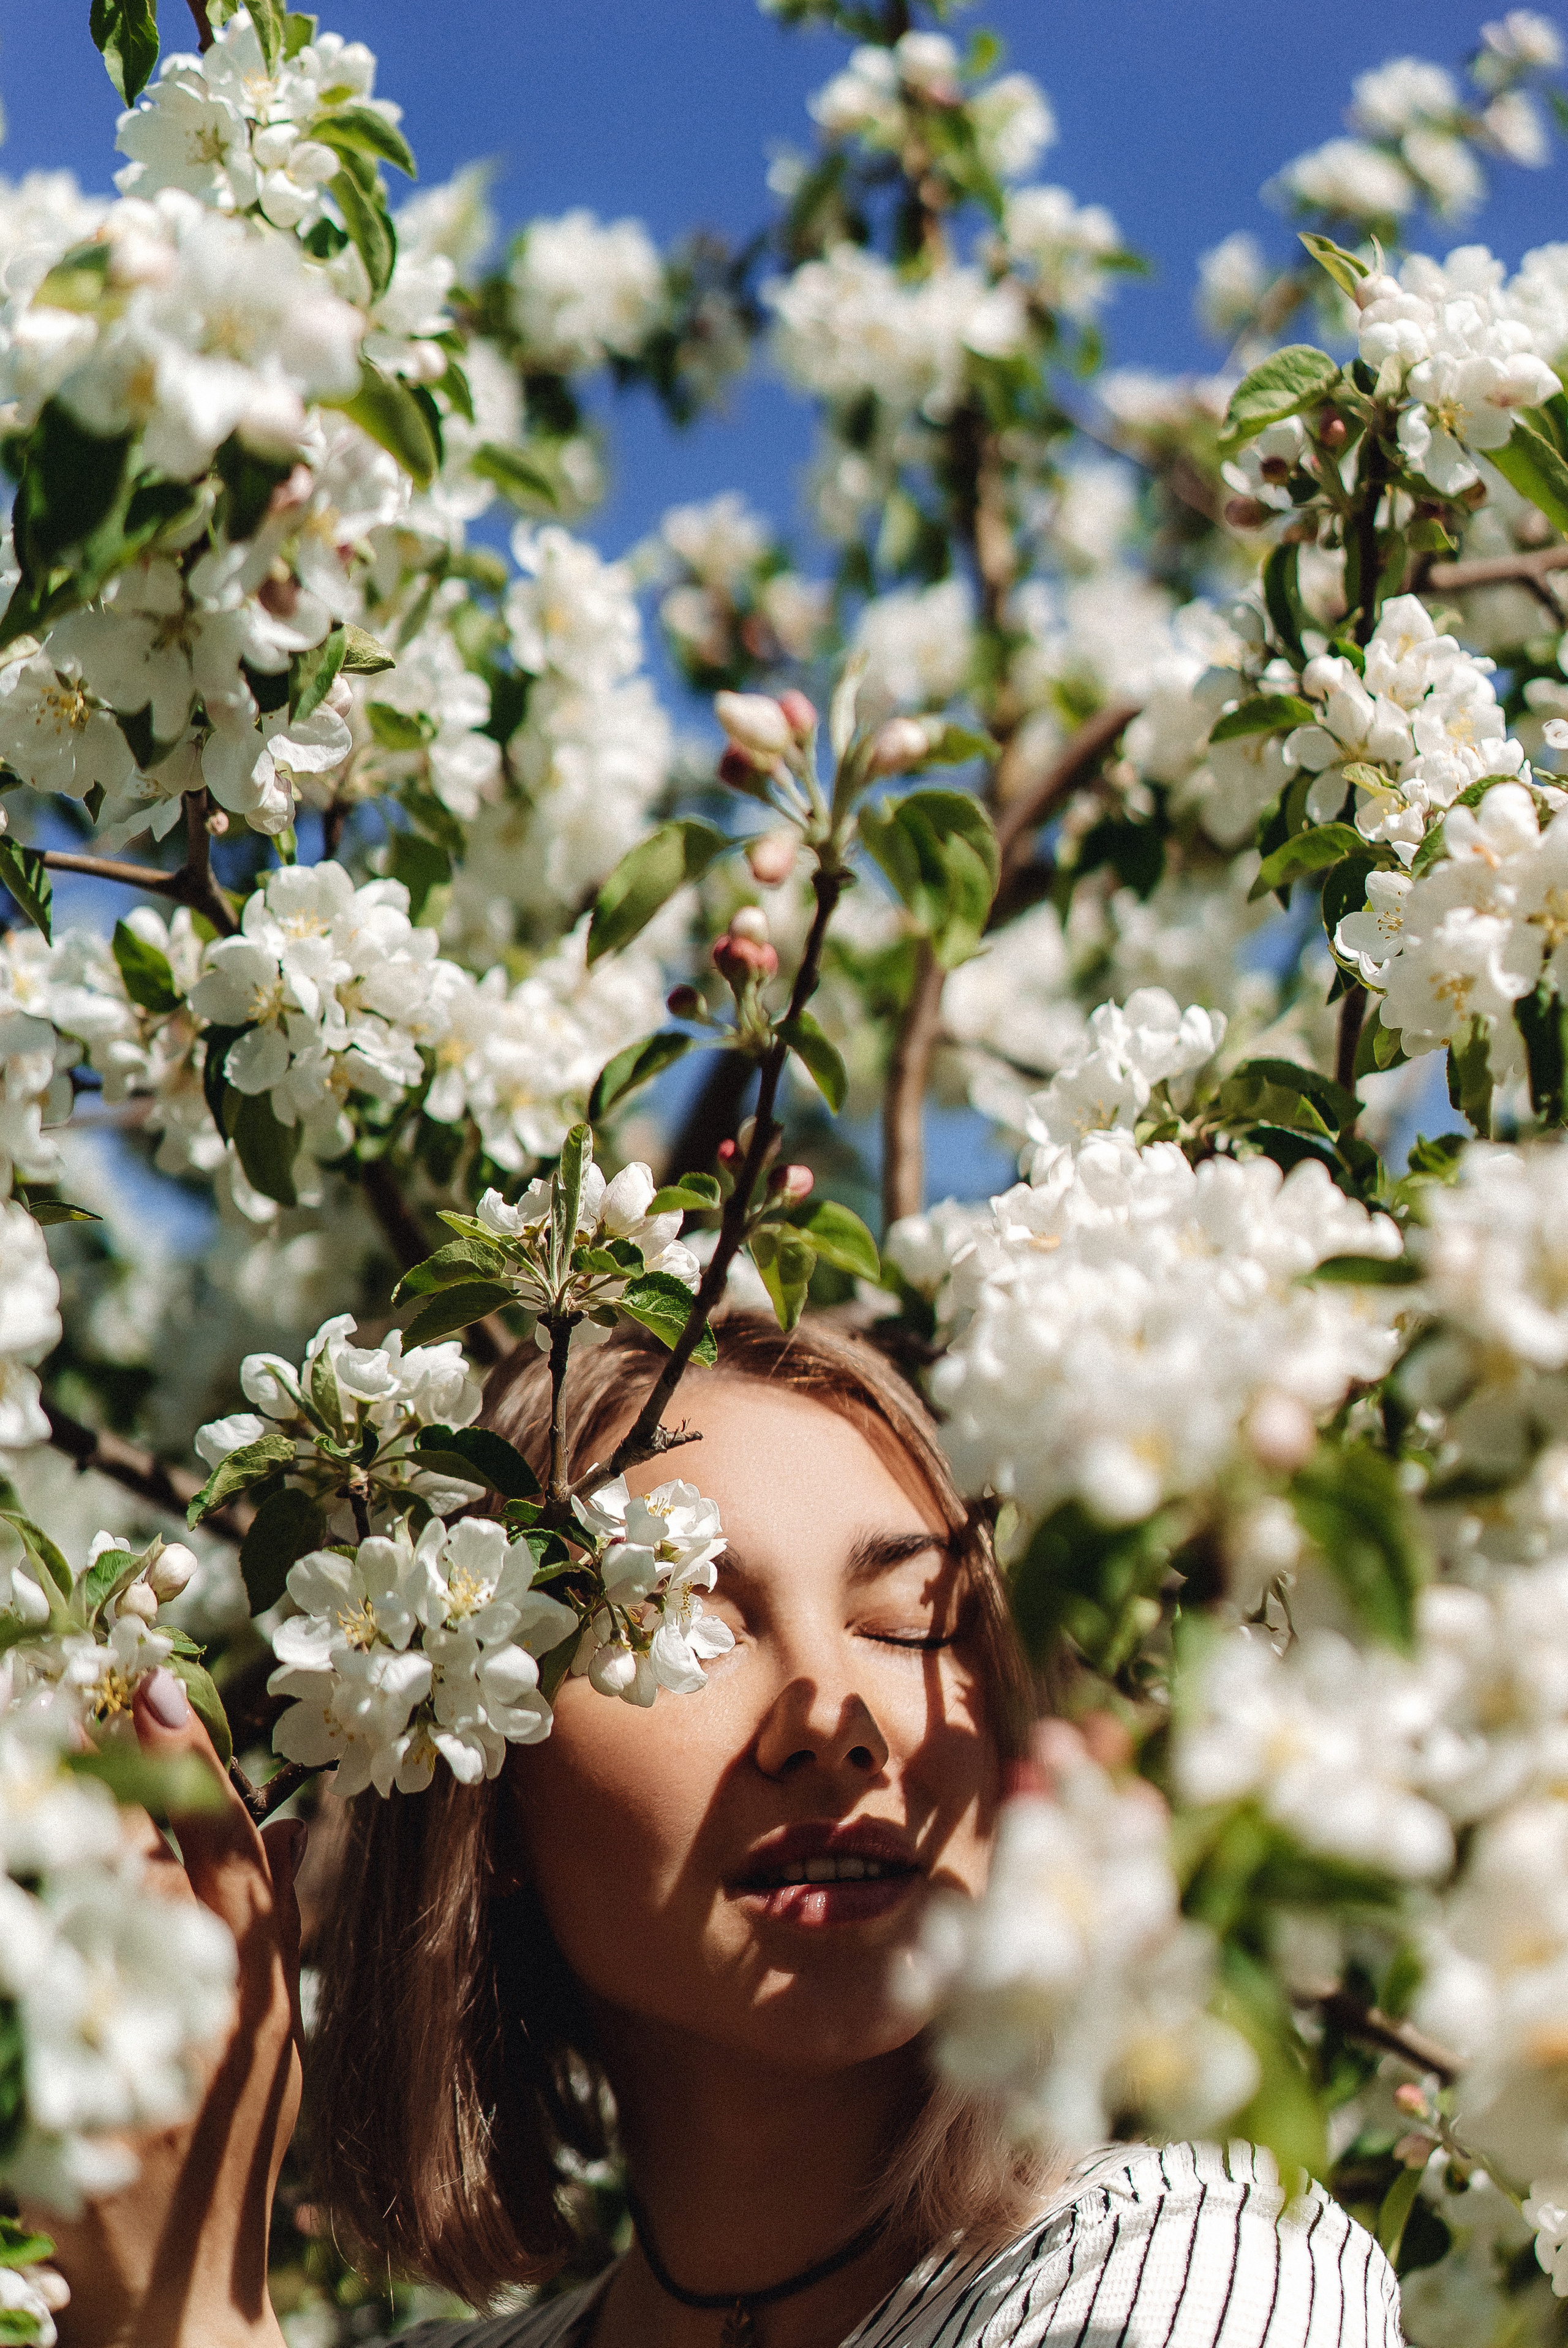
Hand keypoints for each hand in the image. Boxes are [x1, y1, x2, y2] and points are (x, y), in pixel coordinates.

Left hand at [35, 1668, 303, 2347]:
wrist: (170, 2278)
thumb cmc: (233, 2125)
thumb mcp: (273, 2007)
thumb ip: (271, 1901)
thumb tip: (294, 1812)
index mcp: (242, 1963)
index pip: (213, 1829)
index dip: (181, 1748)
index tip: (147, 1681)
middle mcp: (175, 1987)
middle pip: (122, 1842)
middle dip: (87, 1766)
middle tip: (52, 1697)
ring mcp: (98, 2034)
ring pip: (58, 1892)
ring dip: (42, 1825)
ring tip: (24, 1759)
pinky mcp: (39, 2079)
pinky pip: (26, 1965)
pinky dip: (23, 1914)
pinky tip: (20, 1878)